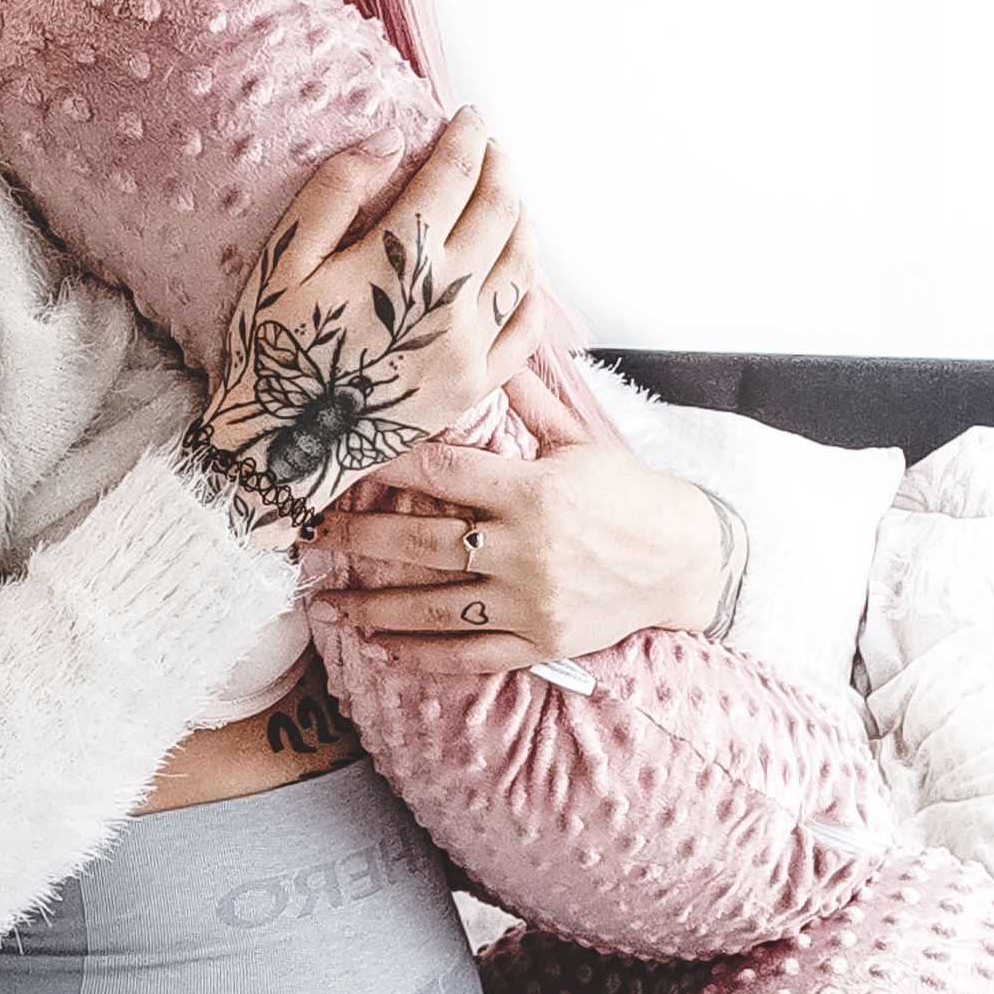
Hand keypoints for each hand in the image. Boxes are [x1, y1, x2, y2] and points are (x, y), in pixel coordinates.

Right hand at [187, 109, 542, 544]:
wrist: (279, 449)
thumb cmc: (272, 352)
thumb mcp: (282, 262)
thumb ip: (335, 193)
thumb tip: (390, 141)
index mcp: (400, 259)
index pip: (453, 176)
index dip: (466, 138)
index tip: (468, 118)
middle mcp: (449, 299)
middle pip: (498, 211)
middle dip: (500, 169)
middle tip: (492, 150)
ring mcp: (469, 347)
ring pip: (522, 265)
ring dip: (521, 221)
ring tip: (508, 201)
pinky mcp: (474, 387)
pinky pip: (525, 331)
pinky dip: (531, 292)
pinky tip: (521, 276)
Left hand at [307, 364, 730, 669]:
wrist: (685, 561)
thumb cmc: (629, 492)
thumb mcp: (581, 438)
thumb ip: (528, 396)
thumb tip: (494, 340)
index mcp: (532, 490)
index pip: (443, 474)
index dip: (388, 466)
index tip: (342, 461)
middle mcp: (525, 549)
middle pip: (421, 543)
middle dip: (357, 538)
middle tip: (307, 535)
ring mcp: (529, 601)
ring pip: (434, 607)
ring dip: (374, 606)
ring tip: (327, 603)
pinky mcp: (537, 641)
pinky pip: (468, 653)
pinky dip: (420, 653)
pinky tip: (379, 646)